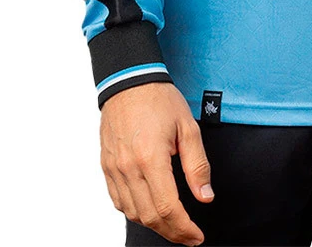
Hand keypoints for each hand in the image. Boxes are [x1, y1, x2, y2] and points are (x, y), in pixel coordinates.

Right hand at [99, 82, 214, 245]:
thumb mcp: (188, 127)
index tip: (196, 236)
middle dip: (172, 233)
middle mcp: (128, 167)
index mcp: (150, 157)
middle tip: (188, 236)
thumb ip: (197, 165)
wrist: (129, 81)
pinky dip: (135, 212)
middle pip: (149, 217)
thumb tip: (205, 196)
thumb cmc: (159, 99)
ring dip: (154, 225)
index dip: (184, 229)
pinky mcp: (107, 167)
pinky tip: (150, 209)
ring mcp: (114, 168)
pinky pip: (119, 201)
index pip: (167, 208)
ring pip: (133, 213)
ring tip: (173, 224)